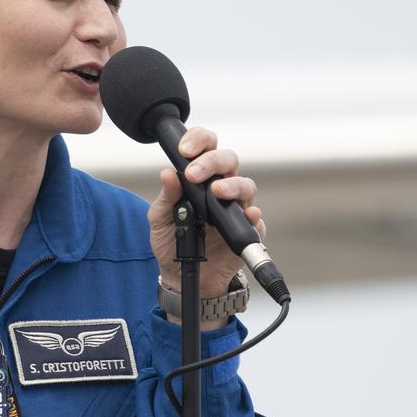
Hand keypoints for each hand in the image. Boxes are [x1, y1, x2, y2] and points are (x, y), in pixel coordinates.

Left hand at [148, 127, 266, 299]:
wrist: (179, 275)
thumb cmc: (171, 242)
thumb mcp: (160, 219)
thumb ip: (166, 197)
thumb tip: (167, 173)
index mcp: (200, 178)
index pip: (206, 148)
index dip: (199, 141)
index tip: (184, 150)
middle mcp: (220, 188)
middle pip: (229, 161)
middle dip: (212, 161)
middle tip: (194, 173)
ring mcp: (235, 208)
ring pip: (246, 185)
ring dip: (232, 185)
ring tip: (216, 192)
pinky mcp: (246, 231)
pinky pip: (256, 221)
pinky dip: (252, 216)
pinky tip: (246, 215)